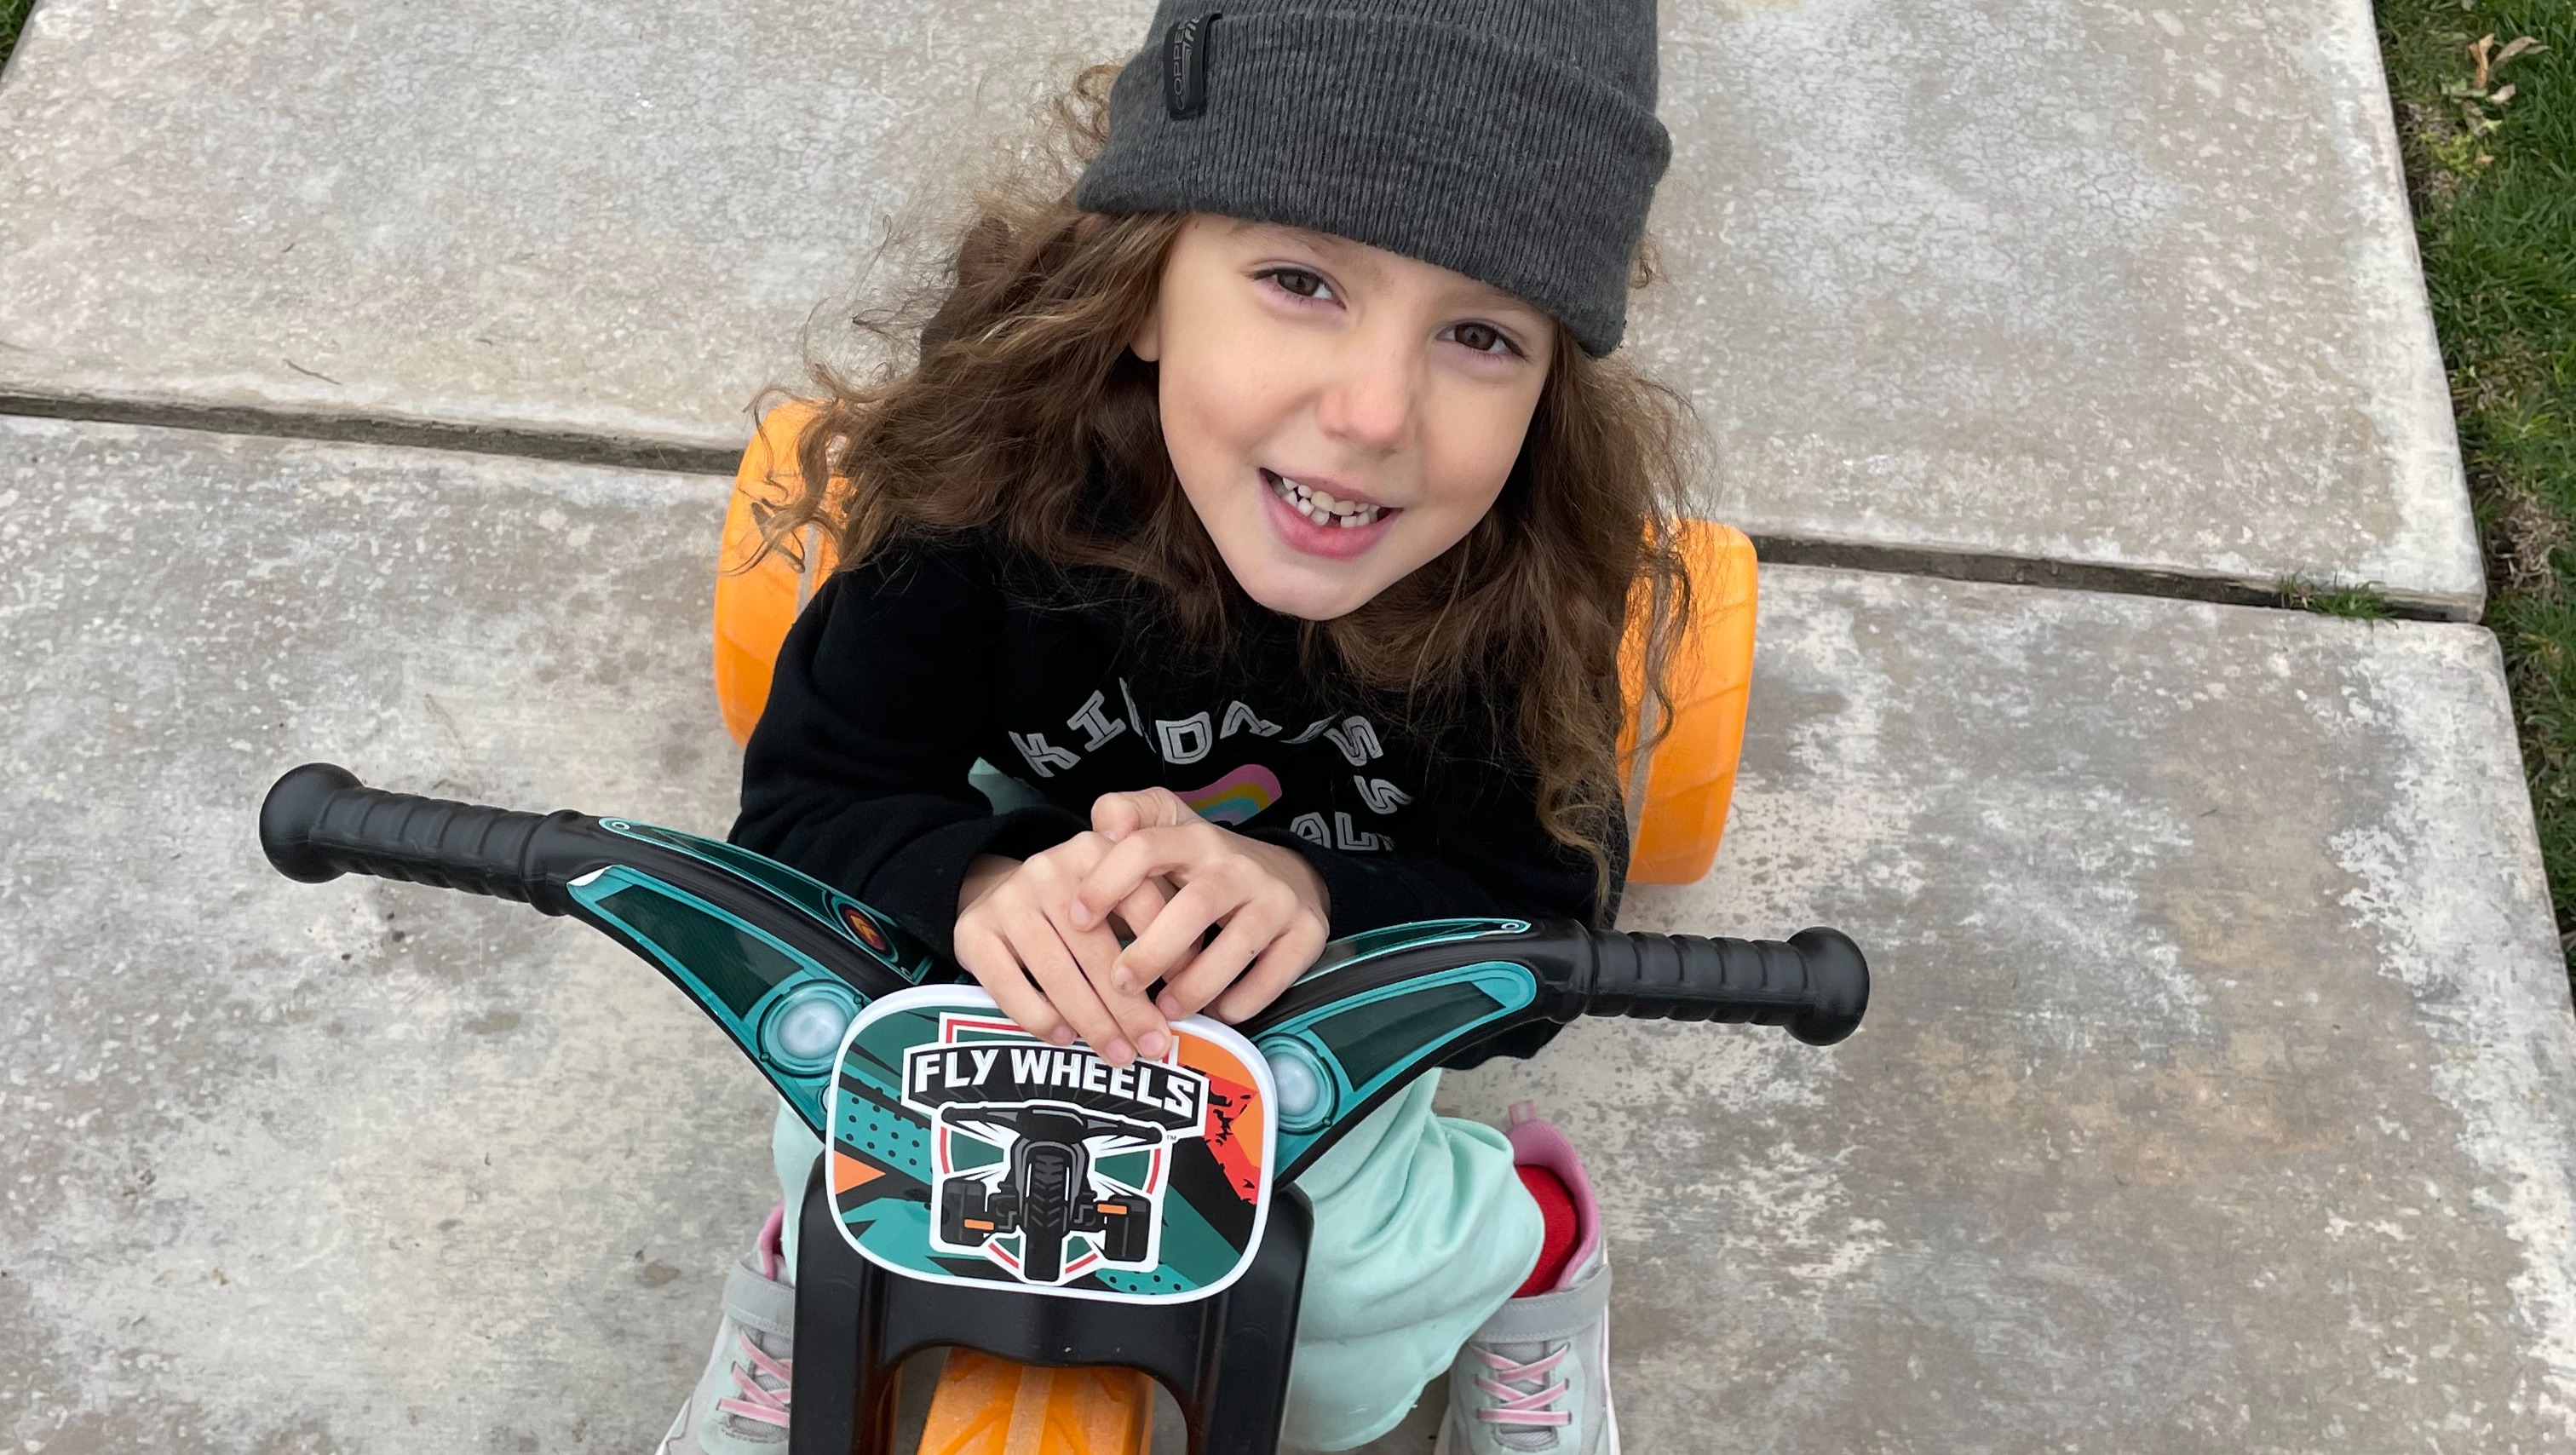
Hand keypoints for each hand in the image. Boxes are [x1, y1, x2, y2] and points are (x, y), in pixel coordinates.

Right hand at [953, 837, 1172, 1064]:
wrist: (997, 890)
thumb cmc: (1076, 907)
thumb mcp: (1116, 895)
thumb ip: (1152, 924)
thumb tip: (1191, 986)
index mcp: (1095, 851)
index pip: (1142, 904)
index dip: (1168, 955)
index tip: (1183, 999)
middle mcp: (1049, 869)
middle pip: (1097, 949)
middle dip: (1131, 1007)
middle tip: (1154, 1046)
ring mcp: (1008, 901)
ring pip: (1057, 973)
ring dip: (1092, 1022)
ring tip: (1118, 1054)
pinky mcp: (973, 932)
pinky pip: (1008, 986)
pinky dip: (1039, 1017)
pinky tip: (1064, 1037)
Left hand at [1071, 788, 1331, 1024]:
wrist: (1289, 874)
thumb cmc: (1206, 864)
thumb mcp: (1168, 827)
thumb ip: (1127, 815)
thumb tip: (1103, 826)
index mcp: (1194, 838)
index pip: (1146, 847)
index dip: (1107, 882)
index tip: (1077, 919)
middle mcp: (1238, 865)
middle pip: (1194, 906)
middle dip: (1153, 951)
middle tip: (1120, 984)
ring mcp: (1276, 898)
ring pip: (1238, 944)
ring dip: (1196, 984)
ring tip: (1165, 1010)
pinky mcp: (1306, 932)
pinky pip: (1275, 974)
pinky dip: (1242, 1000)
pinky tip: (1216, 1011)